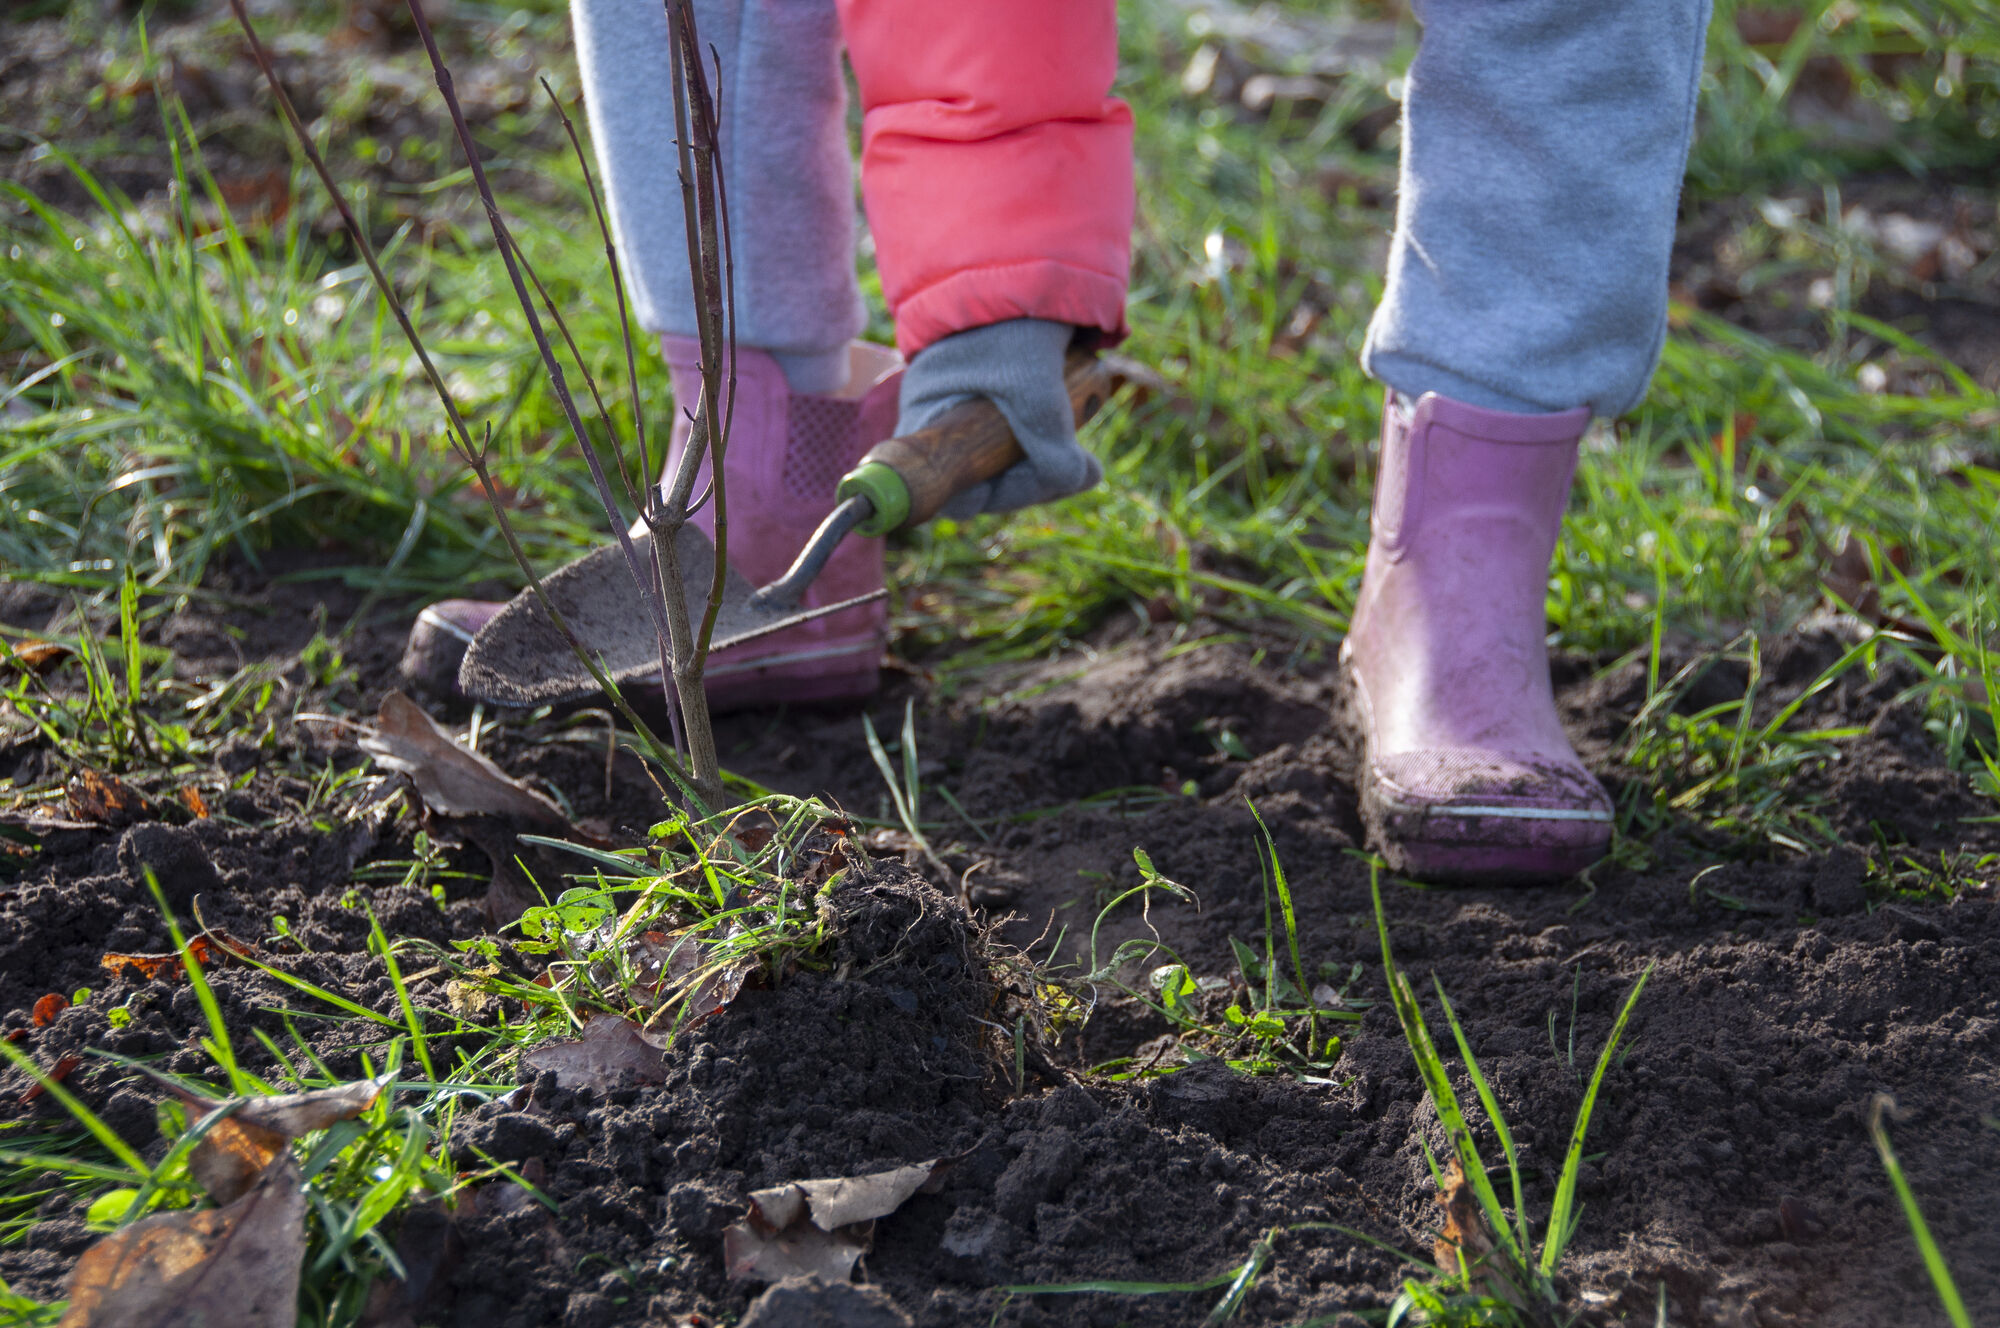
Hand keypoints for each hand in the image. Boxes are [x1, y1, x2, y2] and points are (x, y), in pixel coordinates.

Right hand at [895, 318, 1103, 517]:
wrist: (1025, 254)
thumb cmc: (1009, 317)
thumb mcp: (1031, 382)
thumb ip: (1051, 440)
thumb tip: (1079, 479)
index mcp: (930, 419)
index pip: (952, 490)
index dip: (995, 496)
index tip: (1037, 483)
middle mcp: (948, 420)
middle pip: (990, 479)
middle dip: (1038, 477)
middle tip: (1082, 467)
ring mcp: (976, 409)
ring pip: (1016, 458)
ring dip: (1054, 454)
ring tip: (1085, 434)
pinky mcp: (1007, 394)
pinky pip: (1031, 432)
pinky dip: (1059, 430)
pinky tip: (1084, 407)